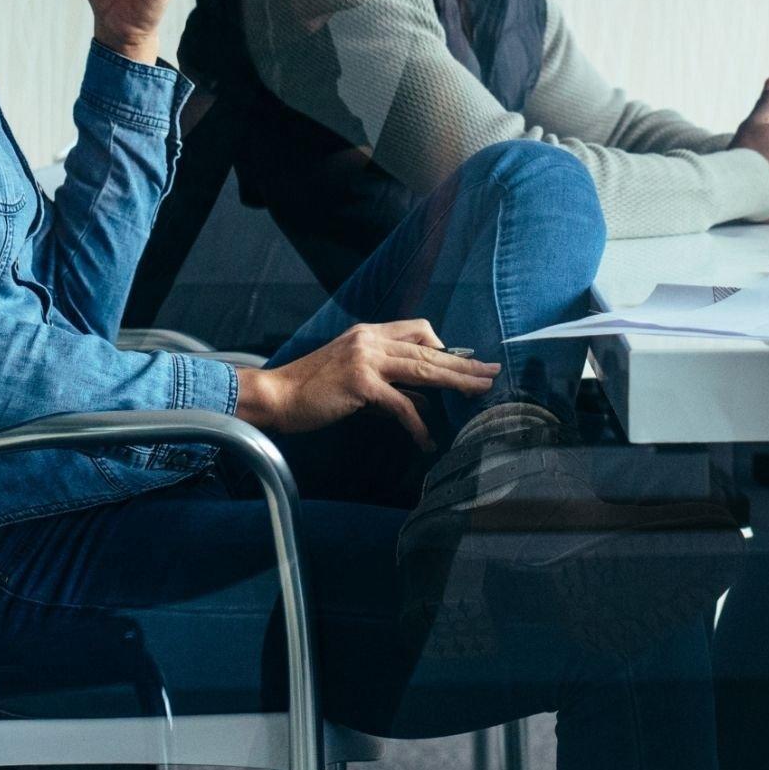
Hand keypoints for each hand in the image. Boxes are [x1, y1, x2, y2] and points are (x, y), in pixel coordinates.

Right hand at [231, 318, 498, 449]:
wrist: (277, 395)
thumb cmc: (313, 390)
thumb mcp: (354, 376)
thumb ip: (387, 381)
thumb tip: (422, 398)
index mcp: (369, 333)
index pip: (419, 329)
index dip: (444, 347)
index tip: (463, 364)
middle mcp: (371, 339)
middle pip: (429, 350)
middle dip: (463, 364)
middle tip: (491, 373)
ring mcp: (367, 359)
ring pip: (423, 369)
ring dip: (456, 383)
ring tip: (479, 394)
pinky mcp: (361, 383)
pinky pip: (402, 404)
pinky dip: (418, 424)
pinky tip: (426, 440)